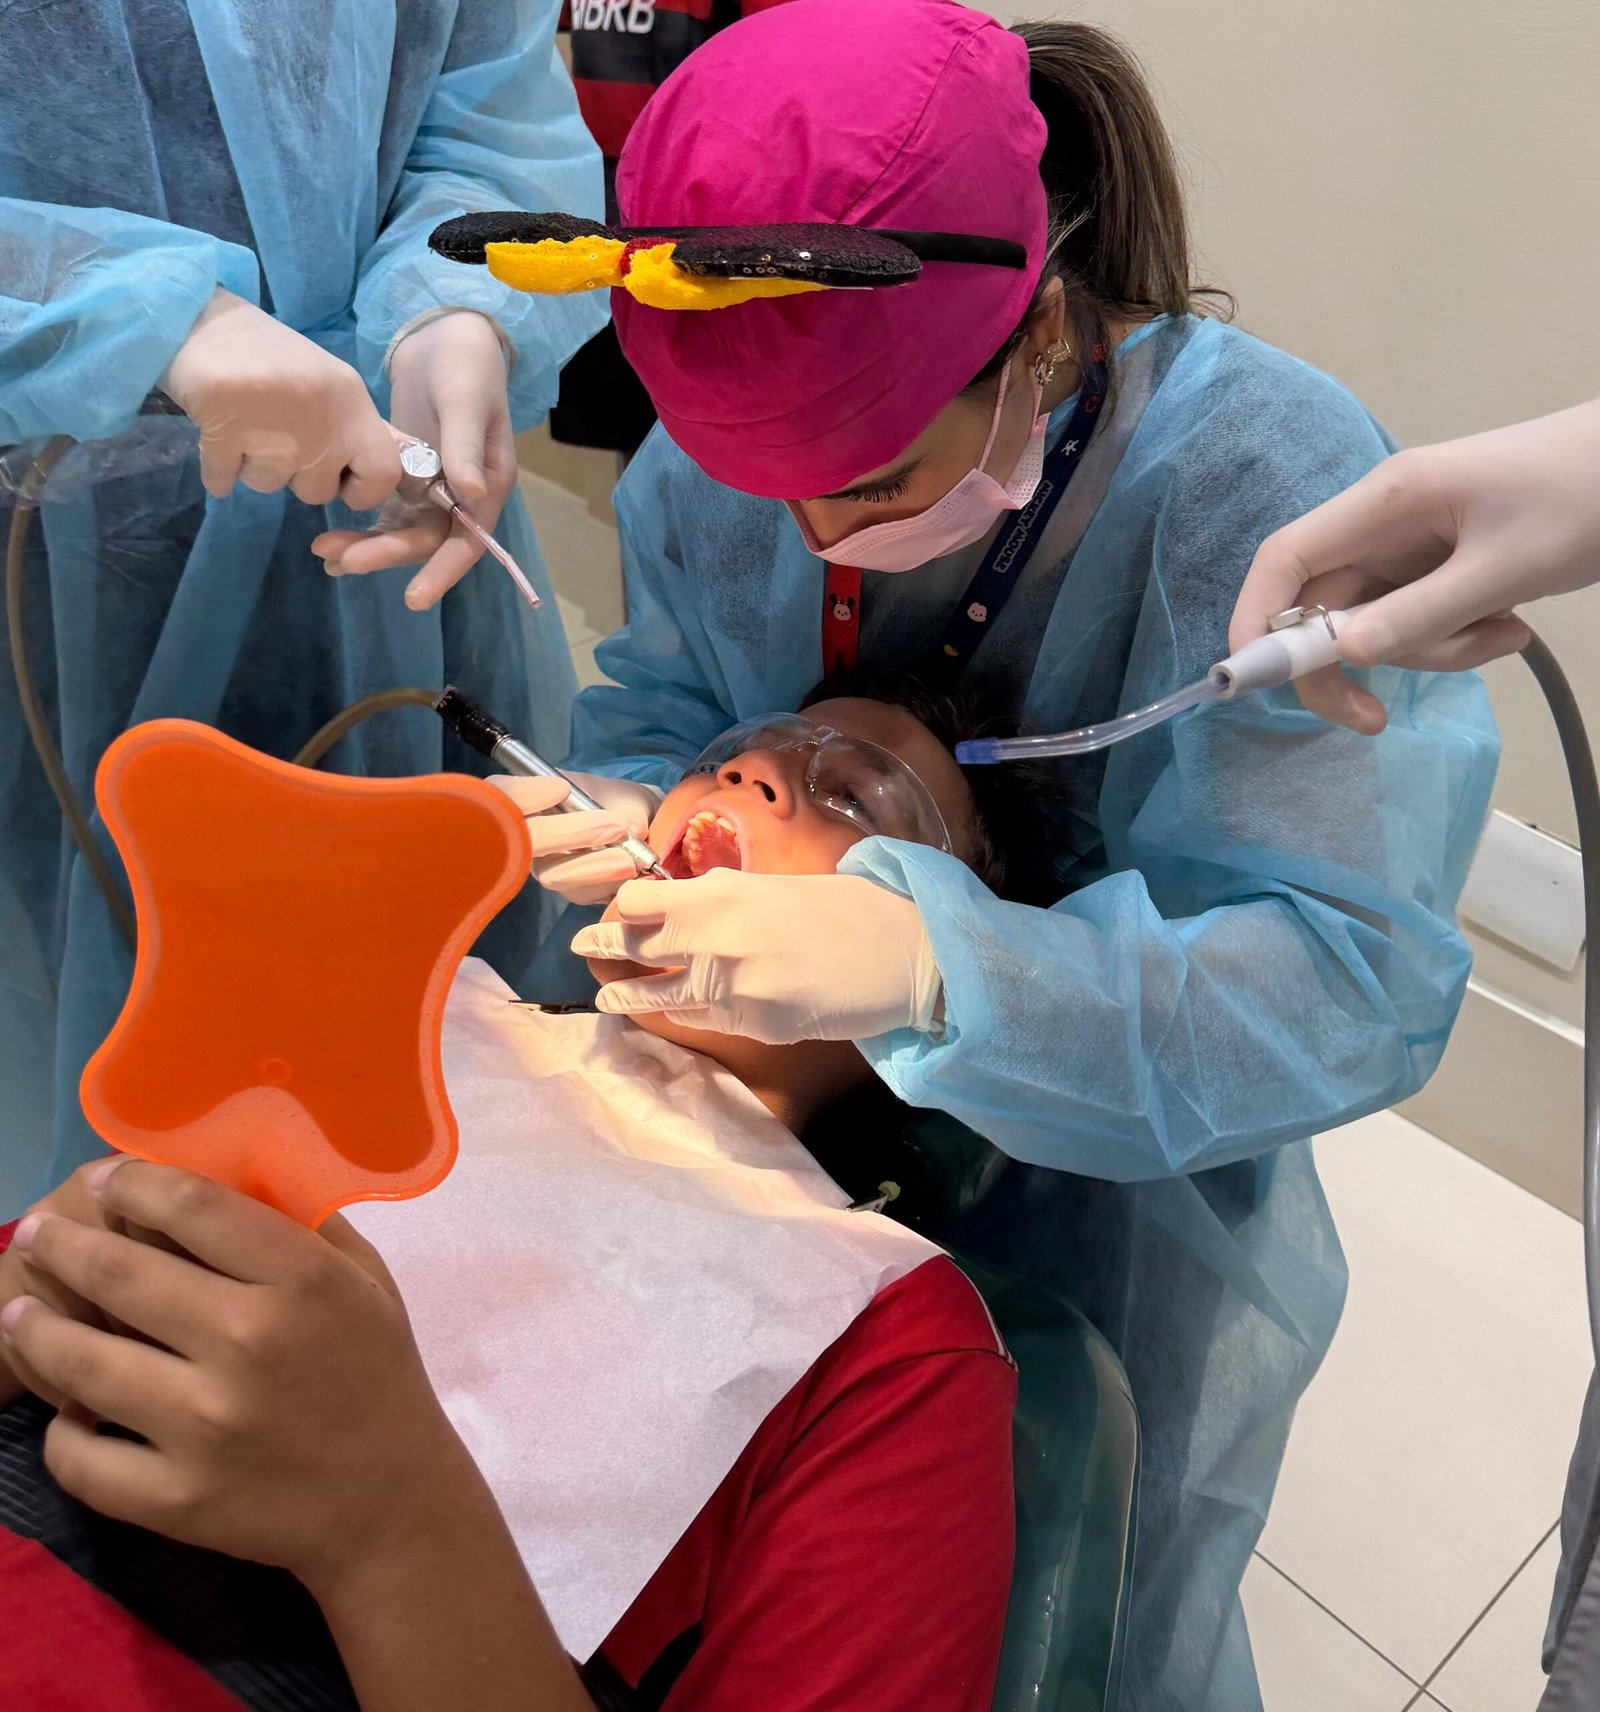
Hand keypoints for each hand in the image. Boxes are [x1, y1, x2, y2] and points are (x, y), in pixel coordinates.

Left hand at [0, 1161, 477, 1600]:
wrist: (391, 1501)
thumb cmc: (377, 1372)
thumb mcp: (364, 1280)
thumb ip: (302, 1226)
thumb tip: (224, 1175)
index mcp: (301, 1279)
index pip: (192, 1205)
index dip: (132, 1181)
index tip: (103, 1178)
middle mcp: (248, 1342)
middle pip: (119, 1273)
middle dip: (61, 1244)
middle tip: (38, 1235)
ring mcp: (205, 1426)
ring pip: (79, 1361)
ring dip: (34, 1328)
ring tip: (19, 1312)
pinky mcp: (176, 1497)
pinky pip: (80, 1455)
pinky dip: (59, 1430)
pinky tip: (66, 1408)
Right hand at [160, 289, 400, 507]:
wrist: (195, 315)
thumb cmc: (265, 354)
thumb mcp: (327, 384)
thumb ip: (352, 427)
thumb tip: (378, 475)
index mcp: (351, 401)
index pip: (384, 472)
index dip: (365, 490)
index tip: (341, 481)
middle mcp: (320, 417)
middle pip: (317, 490)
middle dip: (296, 478)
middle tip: (276, 439)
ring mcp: (272, 426)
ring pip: (268, 485)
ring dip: (253, 466)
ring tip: (244, 425)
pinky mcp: (223, 430)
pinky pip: (223, 479)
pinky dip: (217, 469)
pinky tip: (216, 436)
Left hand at [313, 312, 517, 609]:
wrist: (443, 333)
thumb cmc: (465, 363)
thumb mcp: (465, 399)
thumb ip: (466, 446)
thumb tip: (470, 494)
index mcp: (486, 484)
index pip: (468, 543)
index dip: (442, 572)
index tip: (413, 597)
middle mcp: (462, 496)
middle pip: (425, 542)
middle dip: (385, 555)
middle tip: (340, 560)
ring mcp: (432, 488)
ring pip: (400, 532)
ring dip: (366, 546)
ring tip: (324, 554)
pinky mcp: (406, 475)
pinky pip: (383, 512)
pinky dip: (359, 526)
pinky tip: (328, 538)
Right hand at [489, 772, 663, 905]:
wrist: (636, 825)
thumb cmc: (616, 800)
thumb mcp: (620, 792)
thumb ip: (621, 807)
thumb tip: (629, 829)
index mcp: (529, 800)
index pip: (505, 794)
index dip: (524, 794)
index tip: (561, 789)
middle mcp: (526, 837)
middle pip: (529, 840)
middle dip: (570, 834)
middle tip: (616, 826)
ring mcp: (543, 866)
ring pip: (554, 873)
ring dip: (595, 866)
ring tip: (630, 858)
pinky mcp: (569, 890)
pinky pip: (580, 892)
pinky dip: (607, 883)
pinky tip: (629, 874)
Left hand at [571, 870, 942, 1043]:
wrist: (905, 954)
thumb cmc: (850, 909)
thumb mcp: (779, 886)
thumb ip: (727, 895)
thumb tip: (684, 903)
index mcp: (724, 891)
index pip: (641, 900)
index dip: (623, 906)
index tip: (616, 908)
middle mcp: (717, 936)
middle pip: (637, 944)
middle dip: (605, 945)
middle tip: (583, 945)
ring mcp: (731, 986)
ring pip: (657, 994)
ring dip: (624, 994)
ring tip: (604, 995)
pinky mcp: (752, 1024)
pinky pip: (702, 1020)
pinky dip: (679, 1015)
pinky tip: (663, 1013)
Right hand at [1231, 400, 1599, 731]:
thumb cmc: (1582, 495)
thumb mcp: (1506, 566)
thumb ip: (1422, 614)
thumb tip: (1344, 656)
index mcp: (1386, 501)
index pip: (1286, 558)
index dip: (1256, 618)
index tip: (1251, 680)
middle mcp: (1384, 523)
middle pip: (1326, 607)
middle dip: (1352, 664)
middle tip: (1373, 720)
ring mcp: (1413, 544)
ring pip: (1378, 623)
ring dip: (1430, 651)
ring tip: (1504, 636)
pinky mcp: (1441, 564)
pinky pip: (1419, 619)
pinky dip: (1455, 638)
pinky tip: (1510, 627)